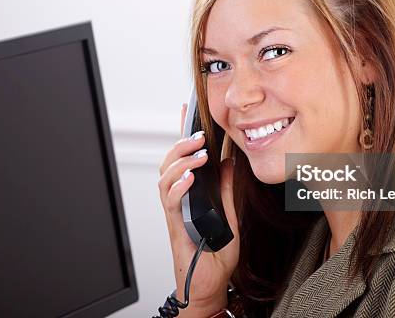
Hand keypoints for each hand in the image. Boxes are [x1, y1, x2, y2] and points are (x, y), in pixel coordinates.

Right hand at [157, 103, 239, 314]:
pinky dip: (179, 187)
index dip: (182, 135)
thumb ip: (226, 189)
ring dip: (180, 163)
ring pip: (165, 179)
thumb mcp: (230, 215)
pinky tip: (190, 179)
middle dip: (181, 146)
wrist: (211, 283)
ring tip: (198, 154)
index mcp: (192, 194)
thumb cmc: (215, 253)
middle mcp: (180, 200)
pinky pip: (171, 203)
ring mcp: (176, 212)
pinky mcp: (176, 227)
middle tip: (199, 136)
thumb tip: (229, 163)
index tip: (186, 111)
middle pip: (168, 164)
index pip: (184, 159)